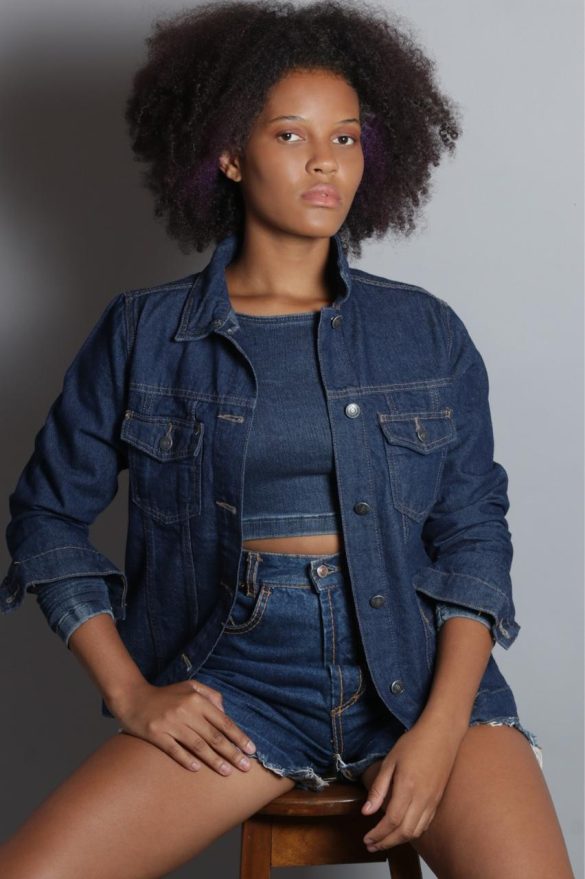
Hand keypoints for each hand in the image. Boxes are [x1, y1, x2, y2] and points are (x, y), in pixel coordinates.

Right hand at [110, 678, 256, 774]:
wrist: (133, 697)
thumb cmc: (166, 694)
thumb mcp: (190, 687)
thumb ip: (211, 696)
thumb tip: (226, 713)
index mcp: (196, 700)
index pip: (223, 722)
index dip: (239, 737)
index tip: (251, 750)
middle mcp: (186, 711)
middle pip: (214, 736)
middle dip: (232, 753)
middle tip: (245, 767)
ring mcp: (170, 724)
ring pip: (198, 746)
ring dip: (214, 760)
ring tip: (227, 772)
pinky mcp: (156, 734)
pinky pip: (174, 750)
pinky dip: (186, 760)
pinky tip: (197, 769)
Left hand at [360, 715, 463, 849]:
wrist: (442, 734)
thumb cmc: (414, 743)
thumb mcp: (390, 761)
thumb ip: (379, 789)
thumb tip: (366, 812)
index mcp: (407, 788)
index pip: (391, 821)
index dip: (378, 834)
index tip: (366, 839)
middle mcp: (422, 799)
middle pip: (404, 832)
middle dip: (386, 843)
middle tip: (371, 845)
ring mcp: (432, 801)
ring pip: (416, 832)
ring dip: (399, 840)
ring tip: (383, 841)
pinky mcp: (438, 800)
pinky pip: (425, 824)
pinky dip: (412, 833)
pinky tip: (402, 830)